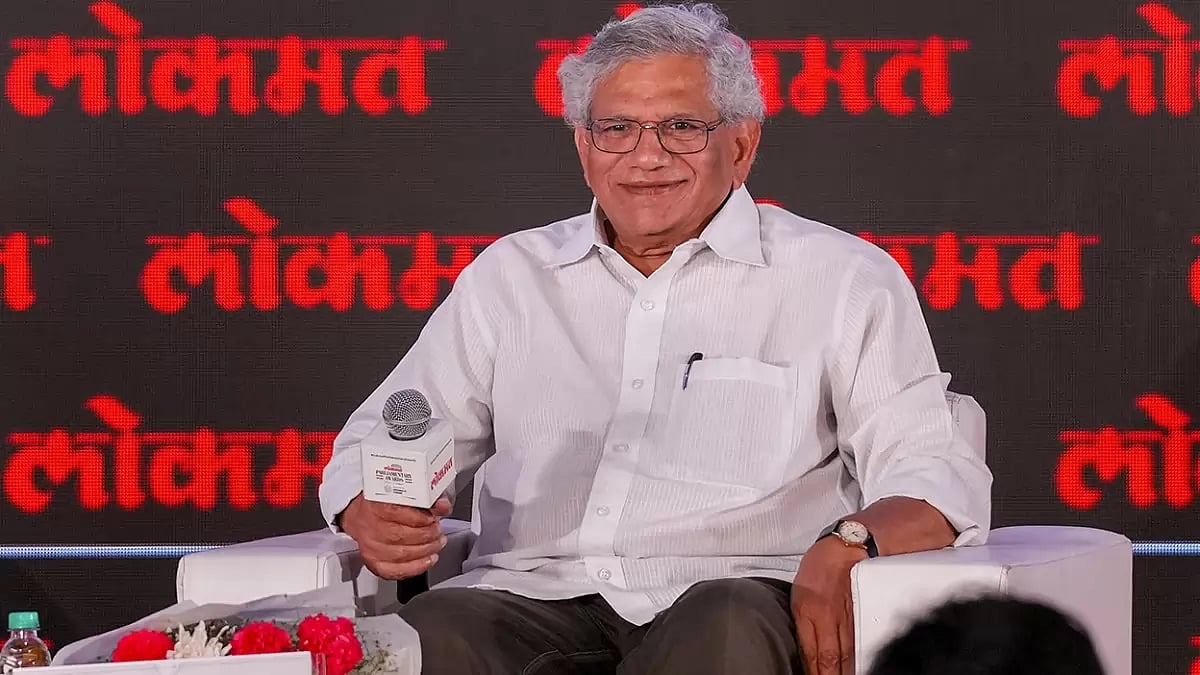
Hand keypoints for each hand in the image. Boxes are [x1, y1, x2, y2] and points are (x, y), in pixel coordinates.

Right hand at [339, 493, 451, 579]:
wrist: (361, 517)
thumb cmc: (382, 505)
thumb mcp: (401, 495)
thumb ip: (424, 498)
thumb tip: (443, 505)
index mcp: (376, 506)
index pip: (399, 513)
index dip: (422, 517)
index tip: (434, 516)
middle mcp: (371, 528)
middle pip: (403, 535)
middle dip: (427, 534)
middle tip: (438, 530)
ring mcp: (372, 548)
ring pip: (402, 554)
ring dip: (426, 550)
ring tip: (437, 543)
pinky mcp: (374, 563)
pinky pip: (396, 570)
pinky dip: (416, 567)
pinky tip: (428, 559)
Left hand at [792, 535, 866, 674]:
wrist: (845, 547)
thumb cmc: (820, 567)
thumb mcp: (799, 594)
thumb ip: (803, 623)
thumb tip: (805, 649)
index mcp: (806, 611)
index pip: (810, 653)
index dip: (812, 672)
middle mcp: (825, 616)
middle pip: (830, 658)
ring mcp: (846, 616)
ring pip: (847, 654)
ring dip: (845, 670)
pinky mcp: (861, 613)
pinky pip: (858, 641)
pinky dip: (857, 657)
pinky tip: (856, 666)